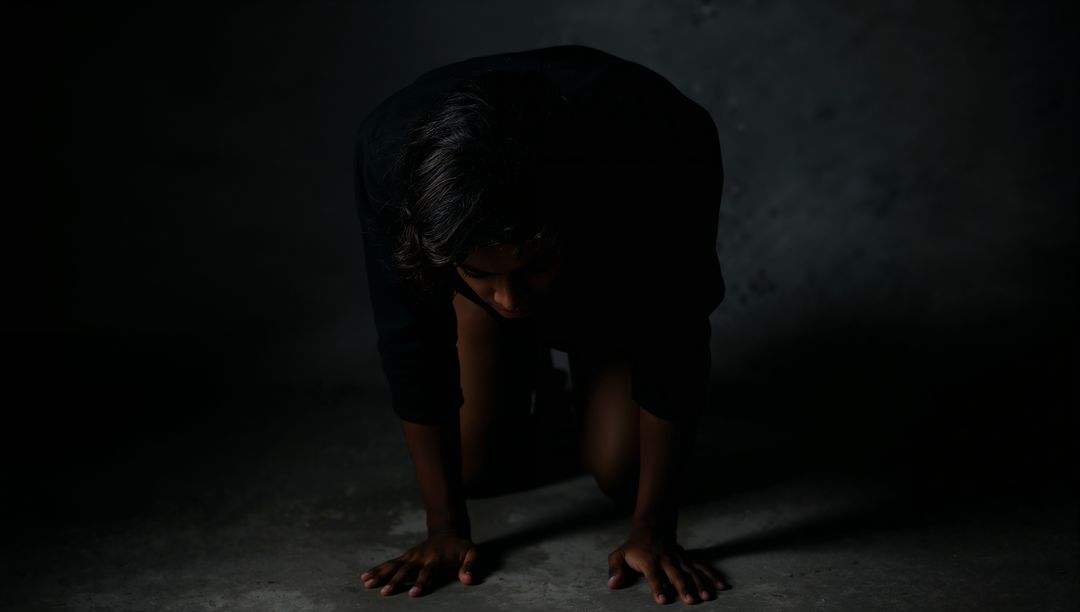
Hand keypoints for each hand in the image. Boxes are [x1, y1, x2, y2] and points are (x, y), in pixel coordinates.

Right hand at [360, 533, 478, 596]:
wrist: (448, 531)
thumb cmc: (461, 547)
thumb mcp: (471, 553)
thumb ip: (470, 566)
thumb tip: (468, 580)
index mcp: (436, 559)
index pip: (427, 572)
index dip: (421, 583)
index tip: (413, 594)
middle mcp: (421, 557)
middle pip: (406, 570)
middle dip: (395, 581)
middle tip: (384, 593)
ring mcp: (411, 556)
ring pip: (393, 565)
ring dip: (380, 574)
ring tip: (366, 584)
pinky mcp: (405, 556)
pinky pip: (389, 563)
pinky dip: (377, 569)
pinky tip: (364, 577)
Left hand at [607, 530, 726, 604]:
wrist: (652, 529)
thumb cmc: (634, 548)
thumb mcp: (619, 555)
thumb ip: (615, 570)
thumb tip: (613, 585)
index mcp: (649, 561)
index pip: (653, 576)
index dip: (657, 587)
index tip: (662, 600)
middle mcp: (666, 560)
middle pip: (676, 575)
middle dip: (683, 587)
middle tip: (690, 600)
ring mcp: (679, 560)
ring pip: (691, 572)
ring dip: (700, 584)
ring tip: (707, 596)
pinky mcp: (688, 560)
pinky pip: (702, 568)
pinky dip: (712, 576)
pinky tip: (722, 587)